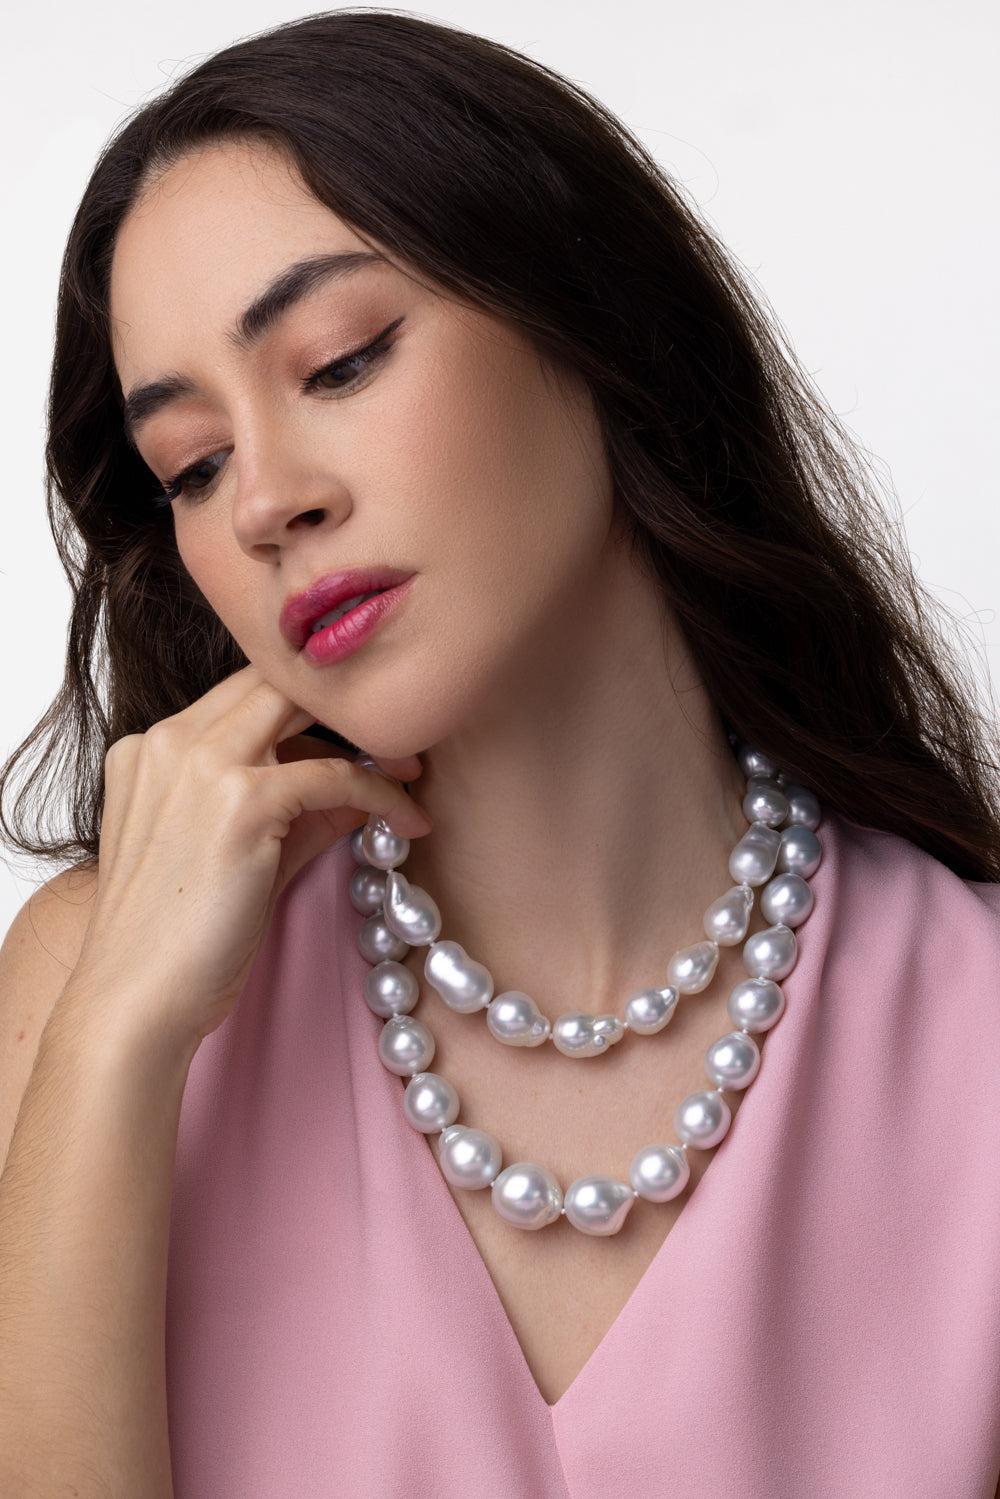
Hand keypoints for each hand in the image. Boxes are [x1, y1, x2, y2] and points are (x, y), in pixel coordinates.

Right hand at [71, 663, 430, 1056]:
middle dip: (340, 703)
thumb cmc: (175, 944)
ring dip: (370, 740)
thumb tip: (358, 794)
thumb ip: (296, 816)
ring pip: (304, 708)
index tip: (359, 738)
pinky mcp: (241, 803)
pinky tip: (408, 820)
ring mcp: (200, 765)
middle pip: (273, 681)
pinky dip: (380, 794)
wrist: (135, 1001)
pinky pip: (335, 777)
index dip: (309, 708)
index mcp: (150, 749)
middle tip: (398, 742)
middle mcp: (169, 742)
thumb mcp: (241, 859)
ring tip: (412, 776)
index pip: (243, 694)